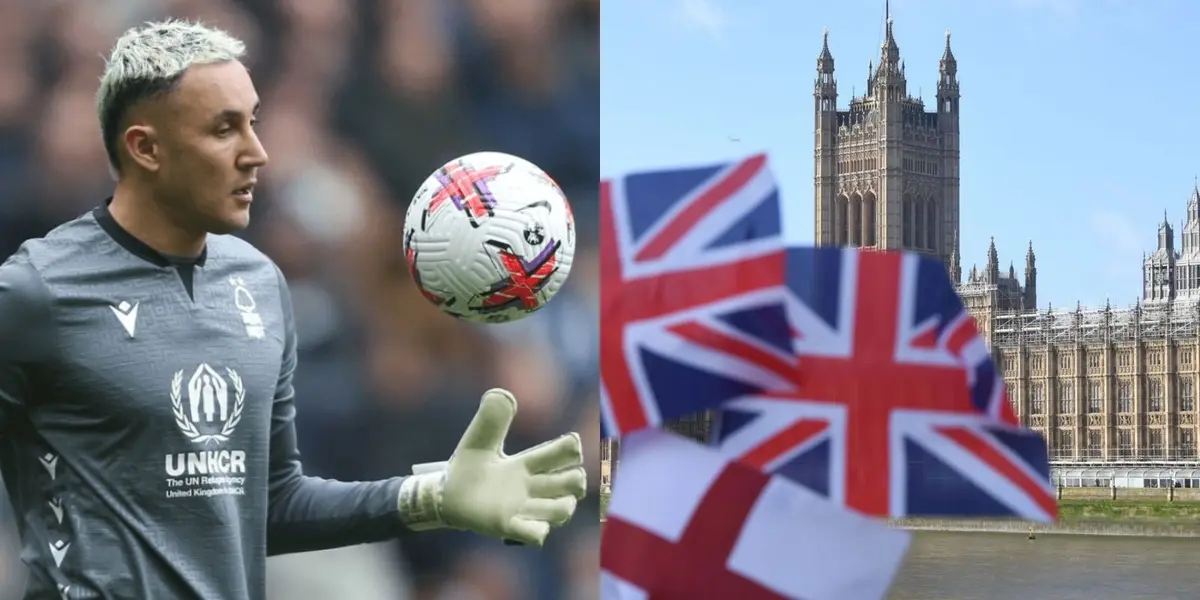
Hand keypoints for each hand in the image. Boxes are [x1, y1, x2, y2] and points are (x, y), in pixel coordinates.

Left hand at [397, 389, 586, 545]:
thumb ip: (492, 418)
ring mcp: (524, 509)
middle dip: (575, 480)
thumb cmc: (468, 467)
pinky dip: (537, 530)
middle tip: (556, 477)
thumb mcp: (479, 439)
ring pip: (563, 510)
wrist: (446, 495)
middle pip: (575, 483)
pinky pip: (537, 534)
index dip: (571, 448)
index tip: (567, 445)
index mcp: (530, 463)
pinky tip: (520, 518)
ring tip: (538, 500)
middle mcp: (534, 487)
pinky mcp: (509, 526)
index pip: (567, 453)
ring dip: (561, 506)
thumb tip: (502, 393)